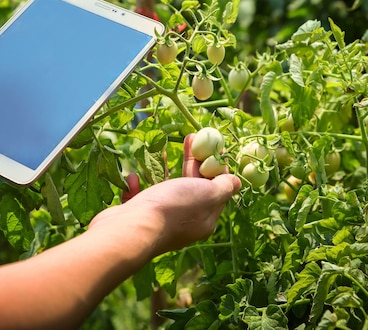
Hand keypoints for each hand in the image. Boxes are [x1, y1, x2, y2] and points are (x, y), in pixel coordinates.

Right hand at [92, 134, 239, 256]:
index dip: (215, 166)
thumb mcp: (207, 194)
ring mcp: (158, 220)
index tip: (213, 145)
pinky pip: (140, 199)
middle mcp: (183, 222)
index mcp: (204, 218)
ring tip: (164, 150)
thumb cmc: (173, 208)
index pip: (215, 190)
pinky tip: (135, 177)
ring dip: (165, 171)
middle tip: (191, 137)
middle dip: (193, 162)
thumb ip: (223, 187)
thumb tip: (237, 182)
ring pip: (165, 191)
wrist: (131, 229)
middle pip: (192, 187)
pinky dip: (138, 186)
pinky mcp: (136, 218)